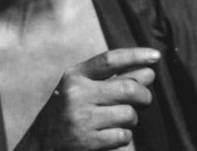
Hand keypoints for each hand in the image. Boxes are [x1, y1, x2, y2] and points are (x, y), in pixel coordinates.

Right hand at [15, 47, 160, 150]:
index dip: (136, 56)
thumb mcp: (81, 89)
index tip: (155, 56)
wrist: (41, 145)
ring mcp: (82, 119)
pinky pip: (123, 135)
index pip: (110, 60)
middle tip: (146, 100)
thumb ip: (112, 79)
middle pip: (127, 88)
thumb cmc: (66, 113)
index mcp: (74, 77)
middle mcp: (77, 95)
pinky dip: (125, 136)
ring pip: (128, 113)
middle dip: (144, 95)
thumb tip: (149, 72)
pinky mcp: (87, 142)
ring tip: (125, 120)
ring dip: (133, 118)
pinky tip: (116, 135)